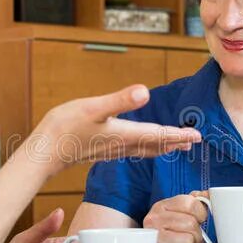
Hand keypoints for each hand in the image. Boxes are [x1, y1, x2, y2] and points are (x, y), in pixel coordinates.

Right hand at [30, 85, 201, 175]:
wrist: (44, 151)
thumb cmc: (65, 128)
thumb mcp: (94, 108)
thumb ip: (120, 100)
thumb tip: (145, 91)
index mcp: (124, 134)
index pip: (159, 135)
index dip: (179, 135)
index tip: (197, 136)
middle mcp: (122, 144)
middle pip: (155, 145)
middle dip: (175, 142)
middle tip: (194, 142)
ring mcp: (112, 149)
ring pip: (144, 149)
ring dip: (161, 147)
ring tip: (175, 146)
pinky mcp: (102, 150)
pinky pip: (131, 150)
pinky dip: (144, 148)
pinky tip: (141, 145)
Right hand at [144, 191, 208, 242]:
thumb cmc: (170, 240)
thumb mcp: (179, 217)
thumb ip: (193, 204)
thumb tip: (208, 194)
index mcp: (160, 207)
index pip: (190, 202)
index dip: (200, 214)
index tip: (196, 220)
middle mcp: (154, 221)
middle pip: (191, 224)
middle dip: (196, 235)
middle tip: (186, 239)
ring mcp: (155, 240)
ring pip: (190, 241)